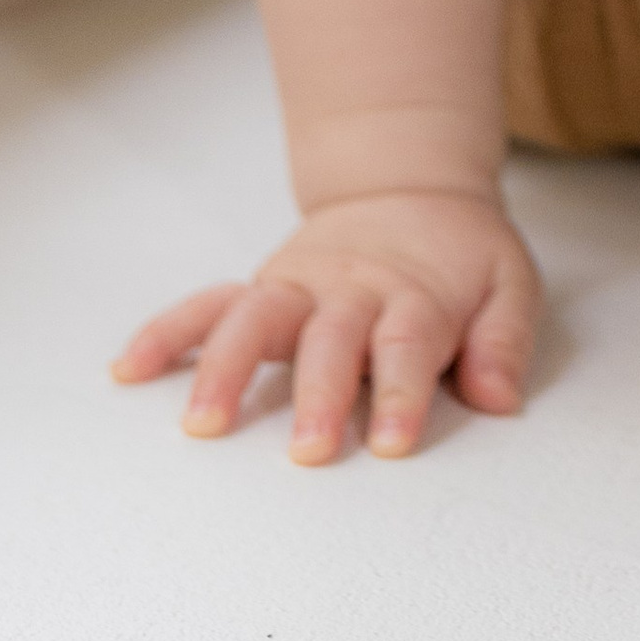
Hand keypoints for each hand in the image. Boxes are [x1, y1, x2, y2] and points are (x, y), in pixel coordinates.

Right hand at [111, 188, 541, 464]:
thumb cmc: (461, 255)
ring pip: (255, 320)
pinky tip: (130, 369)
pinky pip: (209, 305)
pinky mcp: (263, 287)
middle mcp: (350, 292)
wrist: (411, 189)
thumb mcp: (509, 283)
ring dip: (227, 369)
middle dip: (315, 395)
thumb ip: (505, 340)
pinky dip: (168, 333)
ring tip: (202, 424)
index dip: (400, 393)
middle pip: (328, 341)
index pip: (406, 346)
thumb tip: (499, 398)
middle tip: (305, 451)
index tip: (391, 442)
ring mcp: (299, 287)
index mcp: (414, 296)